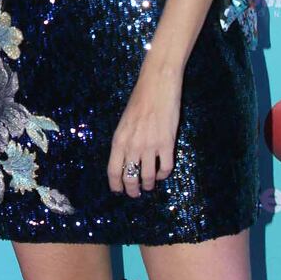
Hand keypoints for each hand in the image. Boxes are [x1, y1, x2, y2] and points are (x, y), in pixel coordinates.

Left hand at [107, 63, 182, 197]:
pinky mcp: (167, 144)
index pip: (113, 171)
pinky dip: (163, 174)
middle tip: (135, 194)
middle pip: (130, 178)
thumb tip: (127, 160)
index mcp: (119, 140)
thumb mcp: (124, 122)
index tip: (119, 191)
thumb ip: (124, 141)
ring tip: (149, 185)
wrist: (158, 85)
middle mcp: (132, 146)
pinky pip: (165, 168)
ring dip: (148, 185)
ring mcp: (150, 146)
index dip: (116, 185)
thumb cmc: (140, 100)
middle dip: (132, 190)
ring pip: (148, 177)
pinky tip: (161, 173)